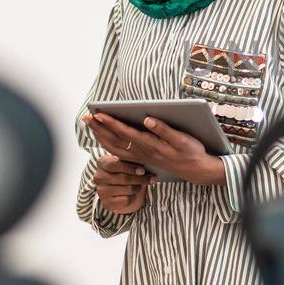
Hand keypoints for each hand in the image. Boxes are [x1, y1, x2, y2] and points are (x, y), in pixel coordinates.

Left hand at [83, 112, 226, 187]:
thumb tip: (147, 119)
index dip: (111, 123)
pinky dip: (109, 145)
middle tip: (86, 117)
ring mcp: (141, 158)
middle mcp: (143, 153)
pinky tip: (104, 138)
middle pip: (116, 141)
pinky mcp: (142, 160)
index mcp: (151, 145)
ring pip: (115, 149)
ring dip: (101, 137)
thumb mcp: (182, 139)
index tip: (99, 114)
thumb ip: (164, 129)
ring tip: (91, 125)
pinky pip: (120, 154)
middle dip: (100, 129)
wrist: (196, 170)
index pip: (126, 133)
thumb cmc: (191, 151)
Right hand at [93, 152, 154, 213]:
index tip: (142, 171)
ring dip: (138, 188)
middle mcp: (99, 177)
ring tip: (140, 186)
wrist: (120, 190)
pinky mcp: (106, 203)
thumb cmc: (126, 172)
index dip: (130, 168)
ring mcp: (101, 191)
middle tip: (151, 179)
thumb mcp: (128, 163)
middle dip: (140, 179)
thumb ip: (134, 161)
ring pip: (127, 189)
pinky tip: (132, 194)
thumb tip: (149, 163)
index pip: (114, 164)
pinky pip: (126, 200)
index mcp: (102, 163)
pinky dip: (133, 198)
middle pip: (124, 178)